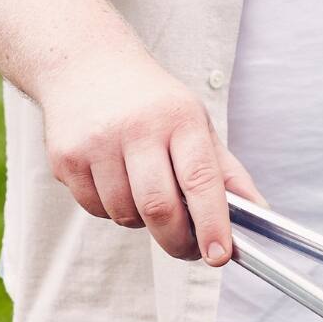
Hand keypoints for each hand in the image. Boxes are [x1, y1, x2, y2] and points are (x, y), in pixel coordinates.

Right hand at [36, 46, 261, 264]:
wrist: (87, 65)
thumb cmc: (151, 102)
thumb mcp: (197, 124)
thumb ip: (226, 171)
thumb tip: (257, 212)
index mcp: (180, 119)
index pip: (200, 180)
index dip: (213, 223)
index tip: (219, 256)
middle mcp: (137, 129)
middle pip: (159, 206)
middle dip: (178, 240)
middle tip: (190, 249)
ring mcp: (96, 144)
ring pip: (125, 214)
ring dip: (142, 223)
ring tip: (148, 196)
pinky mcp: (65, 158)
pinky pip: (95, 208)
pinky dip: (112, 210)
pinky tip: (116, 183)